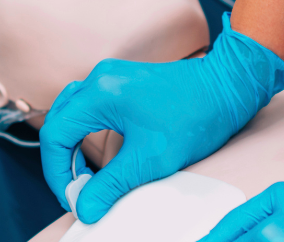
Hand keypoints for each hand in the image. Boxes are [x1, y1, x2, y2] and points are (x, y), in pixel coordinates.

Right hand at [40, 12, 283, 223]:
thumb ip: (111, 185)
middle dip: (61, 161)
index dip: (56, 171)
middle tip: (76, 191)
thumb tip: (85, 208)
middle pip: (58, 121)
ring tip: (86, 177)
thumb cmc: (194, 117)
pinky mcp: (121, 82)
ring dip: (71, 146)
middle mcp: (99, 79)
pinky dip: (86, 133)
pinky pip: (88, 107)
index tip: (71, 197)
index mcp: (99, 94)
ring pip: (71, 113)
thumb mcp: (149, 160)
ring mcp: (110, 76)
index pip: (55, 134)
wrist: (227, 87)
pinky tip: (101, 155)